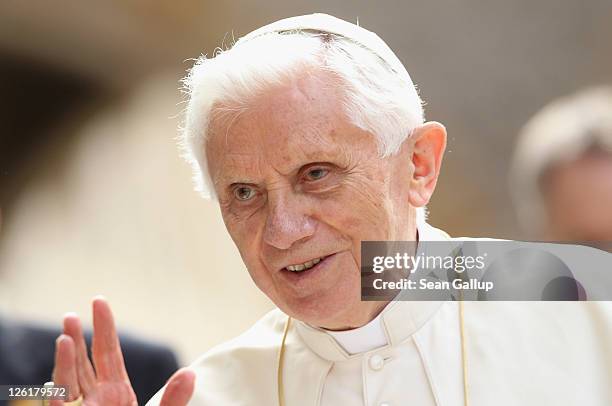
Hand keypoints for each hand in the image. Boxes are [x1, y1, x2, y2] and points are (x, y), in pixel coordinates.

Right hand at [51, 297, 194, 405]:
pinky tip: (63, 350)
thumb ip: (173, 399)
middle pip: (87, 360)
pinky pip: (63, 396)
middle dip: (82, 335)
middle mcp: (97, 398)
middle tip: (77, 309)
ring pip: (71, 375)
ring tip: (67, 325)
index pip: (109, 354)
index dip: (104, 328)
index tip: (99, 303)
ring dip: (68, 351)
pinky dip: (62, 373)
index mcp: (118, 393)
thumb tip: (192, 373)